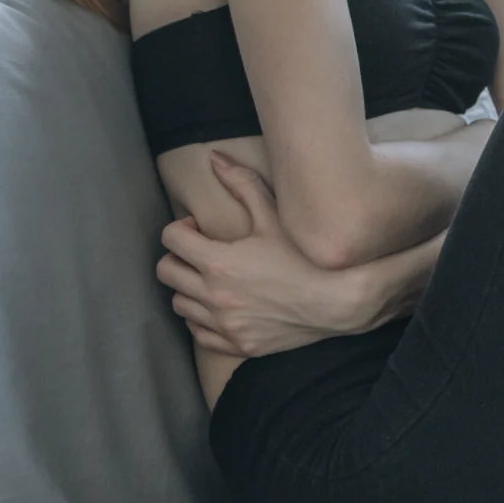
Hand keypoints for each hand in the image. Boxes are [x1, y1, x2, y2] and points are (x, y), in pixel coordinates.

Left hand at [153, 151, 363, 356]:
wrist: (337, 303)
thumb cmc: (306, 258)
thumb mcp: (275, 217)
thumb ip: (242, 184)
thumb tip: (215, 158)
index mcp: (219, 262)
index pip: (171, 239)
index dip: (181, 228)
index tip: (199, 229)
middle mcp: (214, 296)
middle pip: (166, 272)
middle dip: (178, 256)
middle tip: (200, 252)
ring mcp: (224, 324)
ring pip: (179, 303)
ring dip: (188, 287)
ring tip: (210, 279)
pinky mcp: (236, 344)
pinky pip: (198, 333)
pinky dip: (201, 319)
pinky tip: (221, 307)